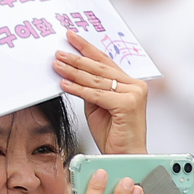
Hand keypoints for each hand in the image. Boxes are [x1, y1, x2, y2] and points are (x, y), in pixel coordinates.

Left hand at [54, 29, 150, 154]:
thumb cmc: (113, 134)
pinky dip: (78, 89)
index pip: (105, 61)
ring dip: (73, 72)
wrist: (125, 156)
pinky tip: (64, 84)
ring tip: (57, 65)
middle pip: (100, 69)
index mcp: (131, 84)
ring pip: (96, 81)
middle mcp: (135, 86)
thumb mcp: (98, 106)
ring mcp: (134, 94)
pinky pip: (96, 94)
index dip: (87, 48)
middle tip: (59, 52)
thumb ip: (91, 89)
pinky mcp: (127, 105)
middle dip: (77, 59)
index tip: (71, 37)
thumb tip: (72, 73)